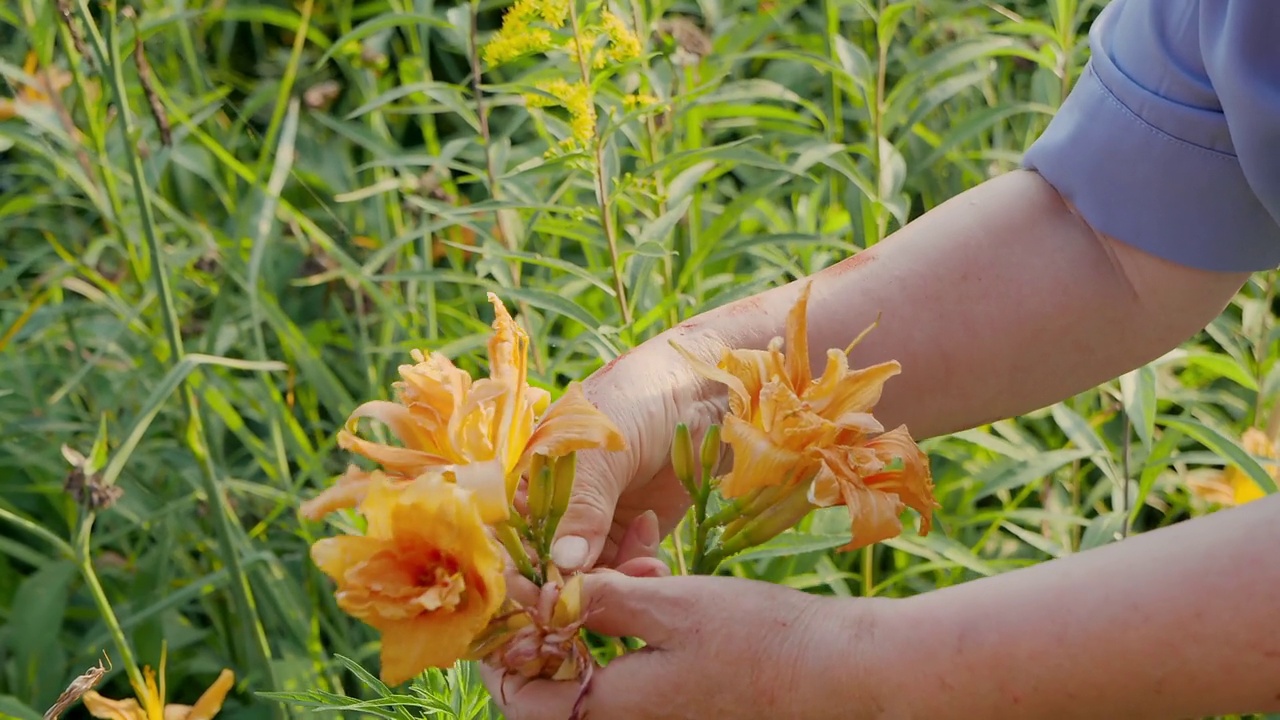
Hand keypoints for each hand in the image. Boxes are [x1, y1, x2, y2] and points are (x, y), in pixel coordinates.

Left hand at [481, 571, 887, 719]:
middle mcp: (626, 715)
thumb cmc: (753, 637)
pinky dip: (632, 608)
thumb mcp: (668, 604)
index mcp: (611, 709)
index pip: (520, 696)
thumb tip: (539, 595)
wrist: (830, 664)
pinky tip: (655, 566)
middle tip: (567, 564)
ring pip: (596, 651)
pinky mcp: (677, 686)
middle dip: (557, 610)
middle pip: (556, 672)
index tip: (507, 591)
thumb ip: (597, 601)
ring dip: (600, 600)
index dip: (504, 646)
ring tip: (630, 553)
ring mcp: (653, 703)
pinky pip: (631, 649)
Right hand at [549, 326, 730, 571]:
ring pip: (591, 578)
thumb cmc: (639, 399)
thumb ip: (582, 507)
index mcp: (530, 481)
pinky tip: (652, 541)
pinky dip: (637, 569)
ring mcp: (595, 524)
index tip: (549, 594)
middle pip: (551, 569)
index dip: (525, 571)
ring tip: (646, 566)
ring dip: (616, 582)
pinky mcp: (633, 534)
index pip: (512, 539)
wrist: (704, 389)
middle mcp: (556, 509)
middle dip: (579, 585)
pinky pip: (625, 570)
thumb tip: (562, 563)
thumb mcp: (602, 449)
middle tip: (612, 588)